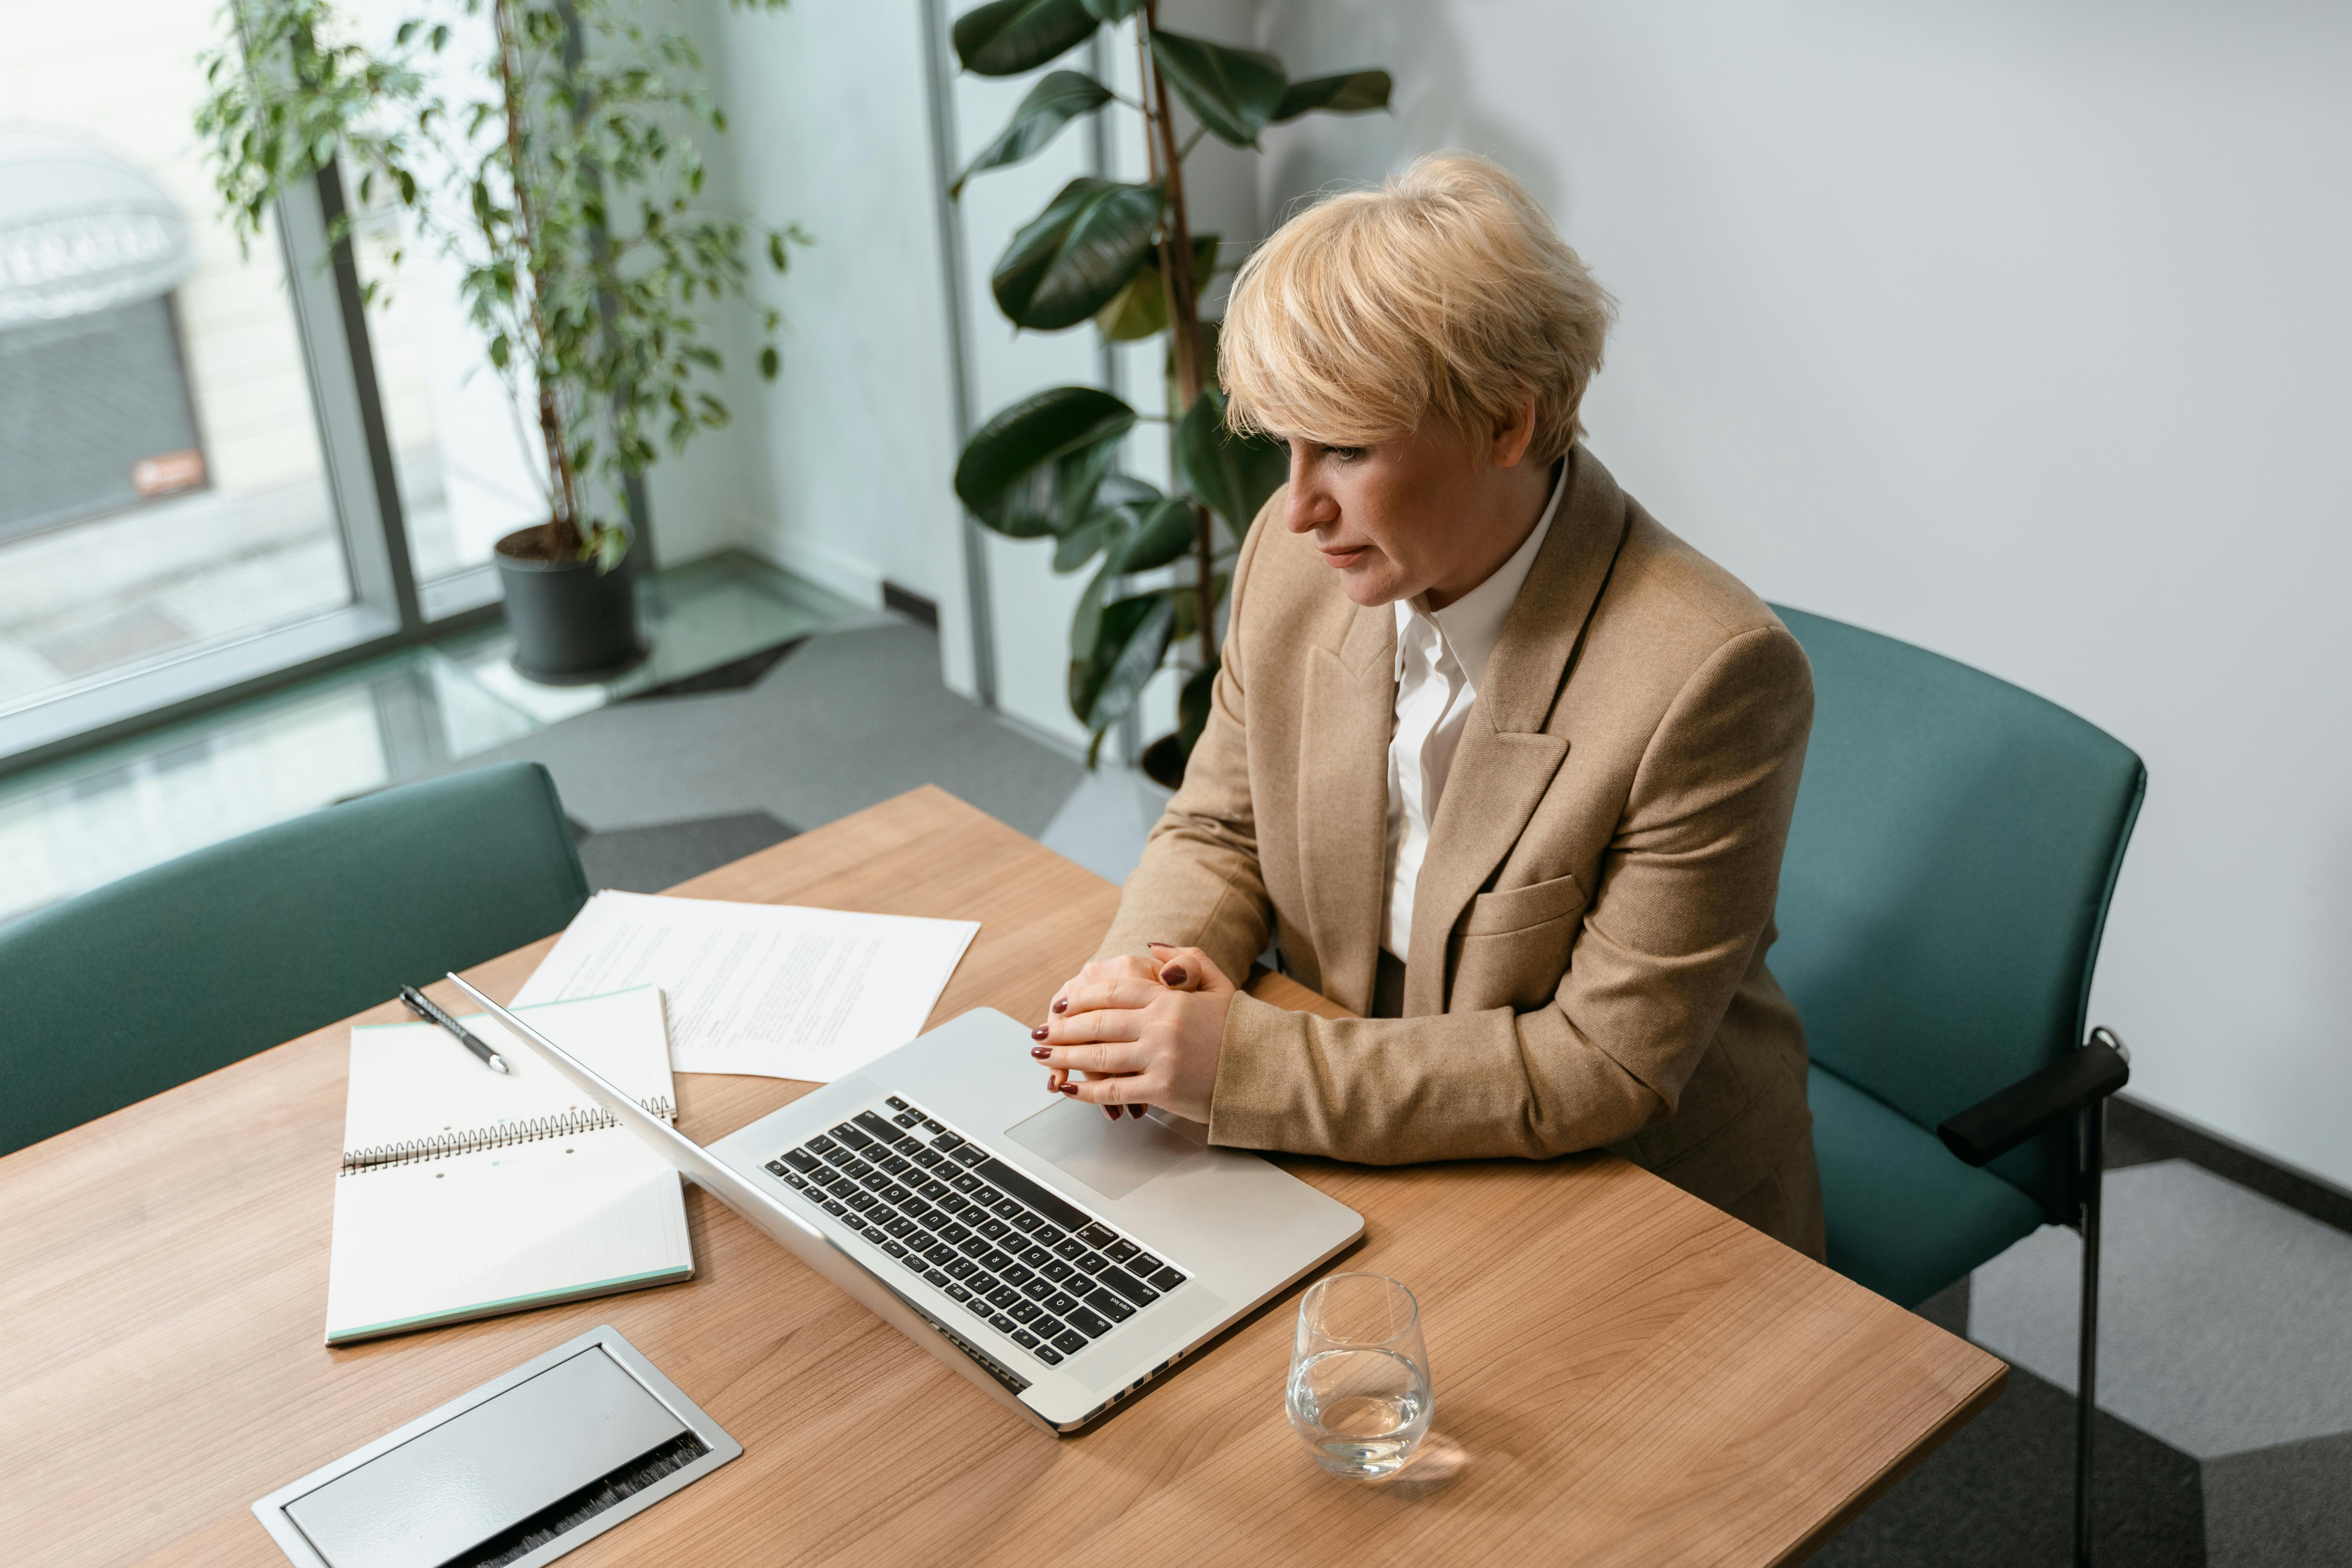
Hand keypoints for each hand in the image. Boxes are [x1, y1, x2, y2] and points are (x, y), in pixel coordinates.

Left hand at [1033, 943, 1233, 1122]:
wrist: (1266, 1071)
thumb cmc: (1239, 1029)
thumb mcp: (1219, 984)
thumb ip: (1186, 959)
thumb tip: (1150, 949)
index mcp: (1169, 998)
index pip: (1112, 992)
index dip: (1079, 998)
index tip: (1059, 1005)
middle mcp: (1160, 1025)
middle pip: (1097, 1023)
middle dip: (1061, 1028)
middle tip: (1039, 1033)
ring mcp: (1160, 1058)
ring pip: (1098, 1056)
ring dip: (1064, 1057)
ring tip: (1043, 1057)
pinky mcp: (1162, 1089)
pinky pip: (1114, 1089)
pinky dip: (1087, 1091)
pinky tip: (1070, 1088)